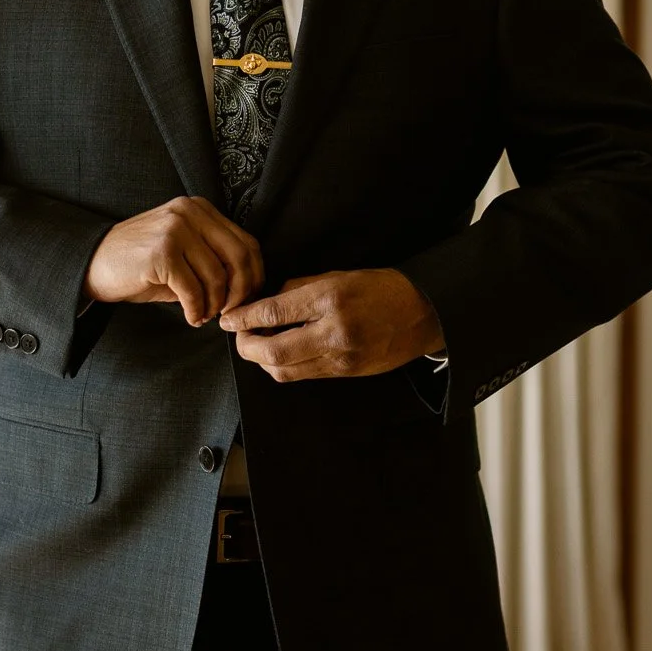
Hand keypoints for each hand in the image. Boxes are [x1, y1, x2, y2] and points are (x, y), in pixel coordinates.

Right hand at [84, 197, 263, 326]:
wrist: (92, 264)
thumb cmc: (140, 264)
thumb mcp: (182, 252)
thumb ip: (213, 259)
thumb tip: (247, 288)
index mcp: (199, 208)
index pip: (246, 242)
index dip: (254, 276)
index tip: (247, 299)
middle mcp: (189, 212)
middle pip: (239, 257)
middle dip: (240, 293)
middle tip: (229, 313)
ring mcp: (174, 230)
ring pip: (216, 276)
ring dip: (214, 305)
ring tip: (203, 315)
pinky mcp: (161, 253)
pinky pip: (193, 290)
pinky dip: (196, 310)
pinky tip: (190, 317)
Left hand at [220, 270, 445, 382]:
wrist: (424, 313)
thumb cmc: (382, 287)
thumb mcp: (339, 275)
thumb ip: (300, 288)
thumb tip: (268, 302)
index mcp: (330, 299)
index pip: (274, 313)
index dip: (243, 318)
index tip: (227, 318)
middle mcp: (334, 332)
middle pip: (273, 353)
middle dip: (247, 347)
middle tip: (238, 335)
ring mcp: (342, 358)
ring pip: (285, 371)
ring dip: (263, 361)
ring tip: (257, 344)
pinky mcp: (347, 373)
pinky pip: (304, 375)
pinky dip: (285, 366)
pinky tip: (281, 353)